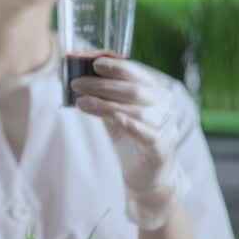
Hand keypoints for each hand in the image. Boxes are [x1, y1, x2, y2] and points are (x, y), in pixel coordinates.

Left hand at [70, 57, 191, 230]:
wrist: (146, 175)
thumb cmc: (130, 137)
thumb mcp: (114, 112)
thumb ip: (101, 95)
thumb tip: (73, 74)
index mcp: (155, 92)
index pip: (138, 73)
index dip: (117, 66)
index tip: (94, 63)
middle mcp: (164, 106)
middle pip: (134, 90)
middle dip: (102, 85)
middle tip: (76, 83)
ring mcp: (165, 127)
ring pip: (136, 111)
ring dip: (106, 104)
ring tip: (81, 102)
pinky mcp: (160, 148)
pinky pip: (146, 133)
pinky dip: (130, 124)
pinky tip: (114, 117)